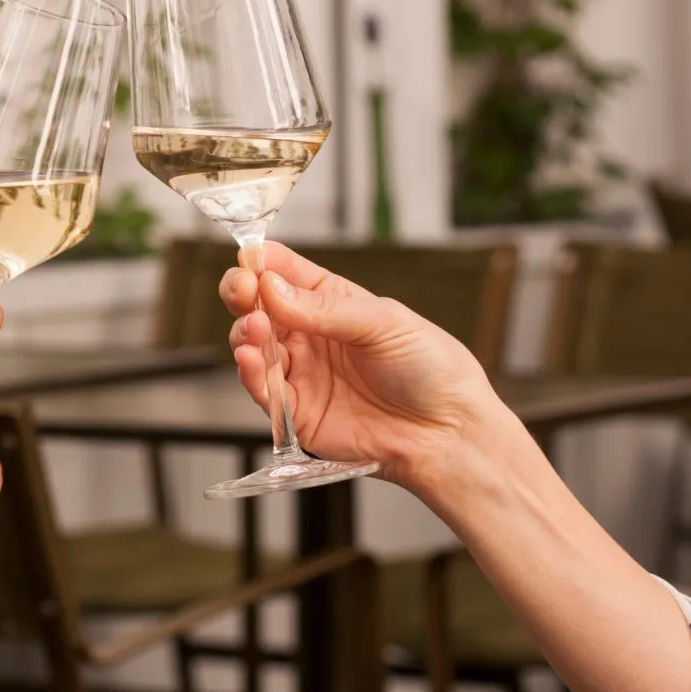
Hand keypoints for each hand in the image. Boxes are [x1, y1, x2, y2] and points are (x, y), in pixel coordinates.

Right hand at [219, 242, 510, 490]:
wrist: (448, 433)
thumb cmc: (430, 369)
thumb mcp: (383, 322)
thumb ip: (324, 308)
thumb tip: (272, 287)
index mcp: (331, 301)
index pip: (285, 271)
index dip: (262, 261)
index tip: (250, 259)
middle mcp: (309, 334)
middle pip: (258, 305)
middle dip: (242, 292)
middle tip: (243, 290)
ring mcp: (301, 372)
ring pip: (253, 345)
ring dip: (246, 333)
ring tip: (257, 329)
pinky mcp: (297, 413)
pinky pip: (263, 391)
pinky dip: (251, 373)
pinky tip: (252, 359)